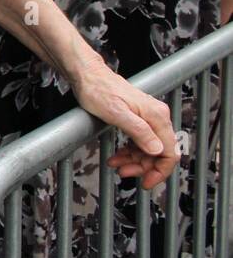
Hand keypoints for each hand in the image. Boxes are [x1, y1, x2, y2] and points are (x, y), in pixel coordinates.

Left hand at [71, 61, 178, 188]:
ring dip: (134, 161)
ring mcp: (148, 117)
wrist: (88, 75)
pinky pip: (140, 141)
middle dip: (143, 167)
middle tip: (123, 172)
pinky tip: (118, 156)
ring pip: (149, 148)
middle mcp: (157, 117)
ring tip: (116, 165)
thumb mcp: (116, 114)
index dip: (160, 171)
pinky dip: (130, 151)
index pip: (169, 152)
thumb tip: (157, 150)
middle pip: (160, 153)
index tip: (145, 182)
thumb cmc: (98, 90)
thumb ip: (139, 132)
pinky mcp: (138, 118)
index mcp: (156, 116)